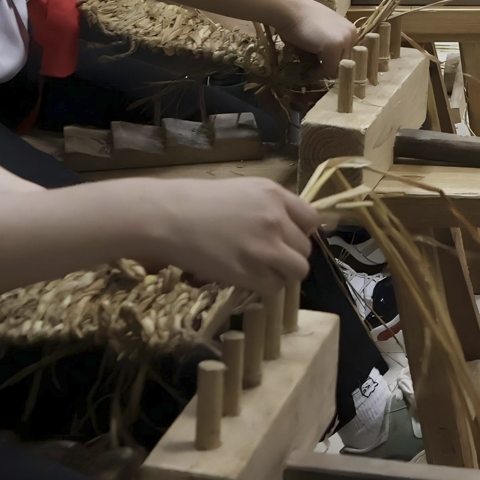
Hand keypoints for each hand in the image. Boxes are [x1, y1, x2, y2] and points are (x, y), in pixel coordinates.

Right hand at [144, 178, 322, 289]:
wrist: (167, 217)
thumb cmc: (197, 201)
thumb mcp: (242, 191)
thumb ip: (269, 207)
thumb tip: (287, 228)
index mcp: (274, 195)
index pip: (312, 220)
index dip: (301, 233)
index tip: (287, 239)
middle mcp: (275, 219)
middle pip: (305, 249)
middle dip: (290, 256)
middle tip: (268, 258)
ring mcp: (264, 247)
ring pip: (296, 271)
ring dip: (282, 274)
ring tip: (260, 270)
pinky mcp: (248, 272)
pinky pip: (274, 287)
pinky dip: (265, 287)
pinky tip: (247, 277)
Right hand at [278, 0, 357, 73]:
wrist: (289, 10)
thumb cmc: (301, 19)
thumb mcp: (324, 30)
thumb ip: (332, 42)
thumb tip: (333, 64)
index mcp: (350, 29)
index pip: (349, 54)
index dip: (336, 62)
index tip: (323, 65)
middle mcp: (351, 34)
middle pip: (347, 62)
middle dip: (331, 67)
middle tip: (317, 69)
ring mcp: (344, 40)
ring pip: (339, 68)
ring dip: (325, 71)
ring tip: (312, 70)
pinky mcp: (333, 48)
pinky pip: (328, 69)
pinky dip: (318, 73)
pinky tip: (309, 70)